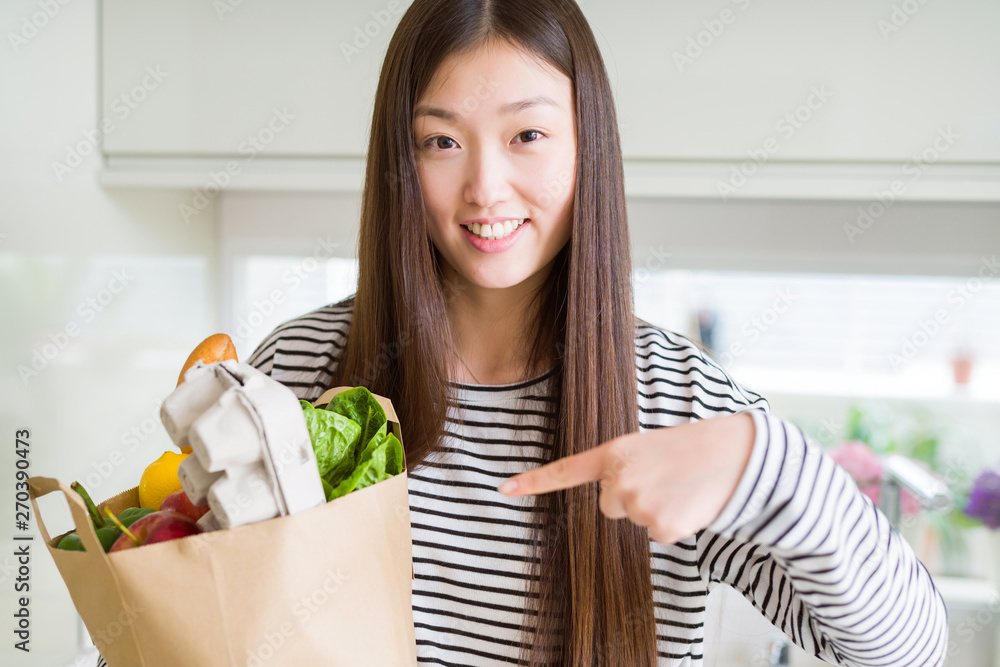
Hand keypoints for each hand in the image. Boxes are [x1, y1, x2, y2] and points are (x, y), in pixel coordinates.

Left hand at [496, 412, 756, 544]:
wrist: (734, 454)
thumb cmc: (692, 447)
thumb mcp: (648, 447)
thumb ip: (623, 468)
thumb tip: (615, 499)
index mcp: (614, 453)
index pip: (567, 471)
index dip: (534, 482)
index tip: (504, 489)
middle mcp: (618, 481)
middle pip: (609, 505)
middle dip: (631, 496)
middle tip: (663, 476)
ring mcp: (637, 506)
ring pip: (635, 519)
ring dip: (655, 508)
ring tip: (680, 485)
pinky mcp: (660, 528)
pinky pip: (657, 533)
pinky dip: (674, 523)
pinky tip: (689, 502)